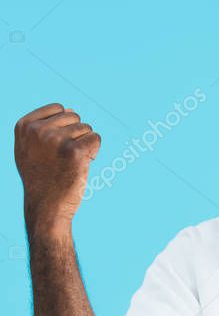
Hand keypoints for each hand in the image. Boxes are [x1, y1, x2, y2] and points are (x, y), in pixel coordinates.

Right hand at [14, 103, 100, 230]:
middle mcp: (38, 130)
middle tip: (65, 158)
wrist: (46, 207)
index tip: (56, 148)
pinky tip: (82, 165)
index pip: (58, 108)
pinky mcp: (74, 152)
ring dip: (84, 145)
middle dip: (76, 135)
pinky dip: (94, 152)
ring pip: (86, 128)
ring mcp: (56, 140)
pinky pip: (95, 139)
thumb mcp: (30, 149)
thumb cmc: (41, 179)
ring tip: (70, 164)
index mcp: (25, 126)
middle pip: (73, 116)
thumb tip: (70, 109)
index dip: (64, 127)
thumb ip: (44, 127)